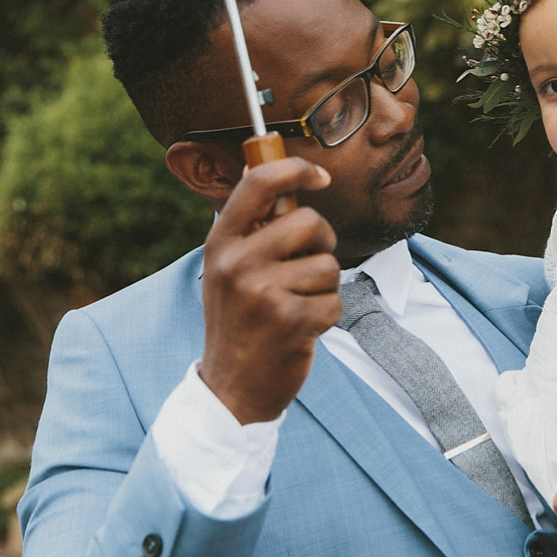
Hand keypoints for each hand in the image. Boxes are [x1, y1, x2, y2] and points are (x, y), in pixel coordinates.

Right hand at [199, 157, 341, 423]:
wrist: (232, 387)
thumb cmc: (239, 319)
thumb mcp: (228, 268)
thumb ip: (249, 225)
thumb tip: (264, 170)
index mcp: (221, 243)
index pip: (259, 183)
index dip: (296, 169)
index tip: (320, 176)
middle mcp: (237, 263)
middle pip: (310, 222)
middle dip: (322, 243)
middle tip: (305, 267)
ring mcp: (263, 292)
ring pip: (328, 264)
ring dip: (324, 286)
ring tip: (298, 304)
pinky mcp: (291, 321)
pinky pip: (335, 300)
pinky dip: (328, 314)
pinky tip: (303, 327)